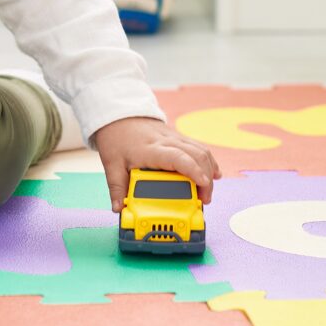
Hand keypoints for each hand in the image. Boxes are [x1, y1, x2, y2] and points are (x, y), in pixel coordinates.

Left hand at [90, 117, 219, 210]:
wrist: (120, 116)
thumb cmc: (117, 139)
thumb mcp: (111, 164)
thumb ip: (117, 188)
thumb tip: (119, 209)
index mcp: (151, 149)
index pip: (177, 157)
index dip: (193, 170)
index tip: (204, 183)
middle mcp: (167, 141)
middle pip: (196, 155)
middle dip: (206, 178)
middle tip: (204, 200)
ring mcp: (175, 138)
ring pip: (201, 150)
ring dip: (210, 170)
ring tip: (207, 193)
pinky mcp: (180, 138)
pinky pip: (200, 148)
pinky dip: (209, 162)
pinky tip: (214, 175)